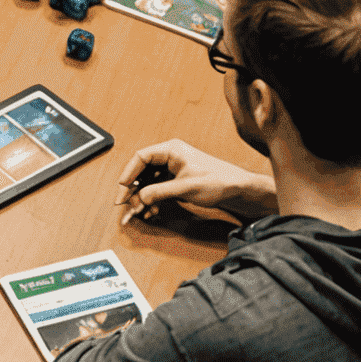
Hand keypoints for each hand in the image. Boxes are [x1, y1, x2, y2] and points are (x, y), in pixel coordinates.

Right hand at [115, 139, 276, 226]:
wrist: (238, 189)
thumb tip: (139, 197)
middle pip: (141, 170)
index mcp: (171, 149)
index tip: (122, 188)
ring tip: (135, 211)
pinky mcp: (176, 179)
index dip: (128, 173)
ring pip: (148, 180)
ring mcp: (172, 168)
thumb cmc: (218, 181)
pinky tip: (149, 210)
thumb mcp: (186, 187)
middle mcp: (169, 156)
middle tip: (123, 203)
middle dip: (132, 188)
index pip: (141, 157)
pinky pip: (157, 187)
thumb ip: (160, 192)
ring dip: (141, 196)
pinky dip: (152, 199)